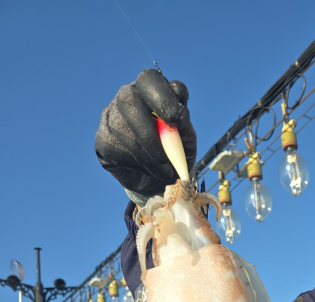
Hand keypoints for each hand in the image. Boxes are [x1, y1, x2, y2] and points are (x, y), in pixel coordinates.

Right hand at [95, 69, 196, 199]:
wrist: (160, 182)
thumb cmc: (175, 155)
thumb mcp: (186, 139)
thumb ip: (183, 120)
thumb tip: (177, 93)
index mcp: (150, 92)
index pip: (149, 80)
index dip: (161, 96)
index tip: (175, 120)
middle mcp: (127, 97)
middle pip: (128, 101)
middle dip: (149, 133)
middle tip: (167, 160)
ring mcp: (110, 117)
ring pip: (121, 129)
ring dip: (147, 156)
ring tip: (165, 172)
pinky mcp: (102, 140)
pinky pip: (114, 149)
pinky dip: (136, 164)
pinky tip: (148, 170)